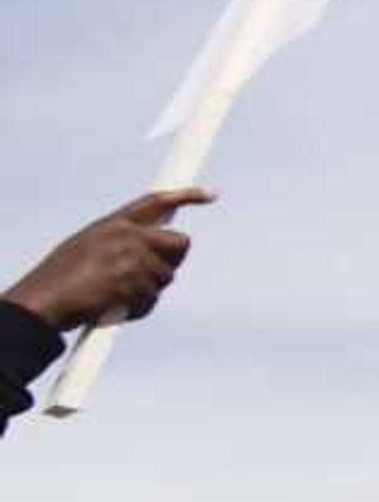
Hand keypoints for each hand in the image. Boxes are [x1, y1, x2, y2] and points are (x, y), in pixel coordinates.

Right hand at [6, 190, 212, 332]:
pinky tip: (112, 306)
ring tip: (113, 292)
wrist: (44, 301)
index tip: (211, 194)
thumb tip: (151, 244)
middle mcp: (128, 236)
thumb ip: (119, 240)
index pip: (157, 202)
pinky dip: (137, 307)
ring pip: (166, 276)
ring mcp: (133, 259)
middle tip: (149, 273)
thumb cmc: (60, 277)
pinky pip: (152, 299)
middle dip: (172, 260)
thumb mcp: (86, 245)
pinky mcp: (134, 283)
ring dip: (146, 290)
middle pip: (180, 243)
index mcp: (114, 223)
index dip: (187, 195)